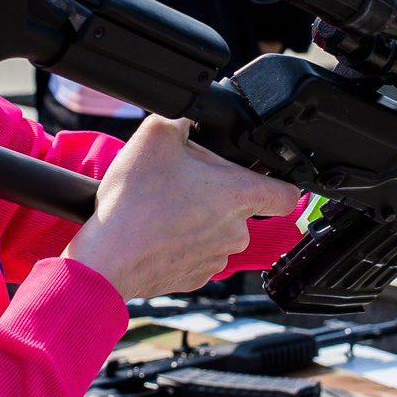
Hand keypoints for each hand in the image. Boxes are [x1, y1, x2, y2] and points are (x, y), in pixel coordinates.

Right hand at [66, 117, 303, 298]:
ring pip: (217, 231)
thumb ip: (184, 119)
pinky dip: (180, 243)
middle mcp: (236, 231)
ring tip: (162, 207)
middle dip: (215, 192)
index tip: (262, 176)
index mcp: (239, 196)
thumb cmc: (135, 202)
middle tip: (182, 181)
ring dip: (197, 218)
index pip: (287, 193)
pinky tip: (156, 231)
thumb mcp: (156, 134)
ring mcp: (216, 258)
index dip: (279, 181)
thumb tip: (190, 118)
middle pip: (241, 206)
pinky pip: (196, 254)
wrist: (108, 257)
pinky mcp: (194, 278)